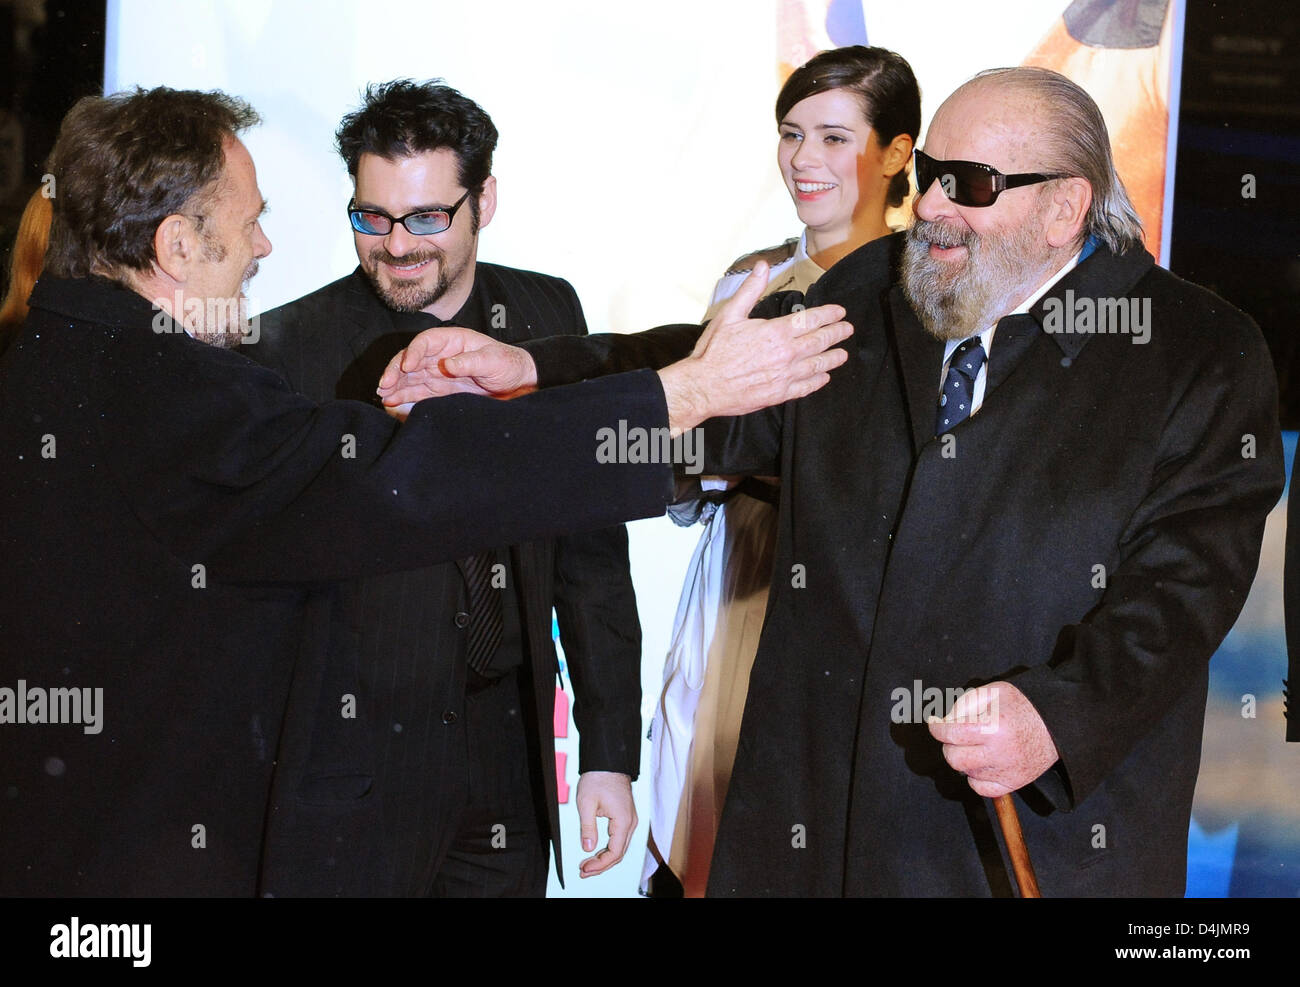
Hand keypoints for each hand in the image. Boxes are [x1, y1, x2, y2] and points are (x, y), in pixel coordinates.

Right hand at [375, 325, 537, 417]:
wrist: (518, 383)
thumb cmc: (508, 364)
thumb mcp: (493, 360)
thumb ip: (470, 362)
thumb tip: (447, 364)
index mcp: (452, 340)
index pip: (426, 341)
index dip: (413, 352)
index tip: (407, 366)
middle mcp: (441, 354)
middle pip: (411, 358)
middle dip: (396, 370)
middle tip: (384, 384)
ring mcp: (438, 373)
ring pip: (410, 376)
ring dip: (395, 384)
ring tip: (382, 395)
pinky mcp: (439, 390)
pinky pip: (417, 391)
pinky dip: (403, 396)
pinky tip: (390, 402)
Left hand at [575, 770, 636, 877]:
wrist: (608, 763)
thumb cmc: (598, 778)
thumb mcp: (586, 803)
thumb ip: (587, 827)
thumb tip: (588, 848)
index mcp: (623, 820)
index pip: (615, 852)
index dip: (600, 864)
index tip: (585, 867)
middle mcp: (630, 822)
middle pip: (619, 854)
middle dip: (602, 866)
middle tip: (584, 871)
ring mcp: (630, 821)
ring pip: (620, 848)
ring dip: (605, 860)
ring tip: (588, 866)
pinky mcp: (626, 818)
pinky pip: (620, 840)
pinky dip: (609, 850)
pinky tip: (597, 854)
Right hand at [657, 262, 851, 434]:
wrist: (704, 386)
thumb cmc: (714, 352)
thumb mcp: (730, 314)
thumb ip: (750, 290)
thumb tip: (762, 266)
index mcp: (776, 332)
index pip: (812, 320)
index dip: (829, 314)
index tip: (839, 312)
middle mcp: (786, 354)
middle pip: (820, 341)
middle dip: (837, 334)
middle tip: (847, 330)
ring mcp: (785, 376)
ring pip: (818, 365)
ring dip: (833, 358)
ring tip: (842, 354)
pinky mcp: (779, 394)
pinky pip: (806, 387)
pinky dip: (818, 381)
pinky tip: (824, 377)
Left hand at [927, 681, 1058, 797]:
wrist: (1057, 724)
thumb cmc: (1024, 705)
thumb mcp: (994, 691)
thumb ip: (965, 703)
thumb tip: (945, 721)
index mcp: (993, 727)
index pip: (951, 734)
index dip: (936, 728)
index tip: (934, 724)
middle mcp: (1000, 753)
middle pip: (954, 758)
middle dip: (949, 744)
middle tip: (956, 735)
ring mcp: (1007, 771)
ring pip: (966, 772)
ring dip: (963, 758)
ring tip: (974, 745)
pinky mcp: (1014, 783)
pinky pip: (981, 788)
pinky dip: (975, 777)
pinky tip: (981, 763)